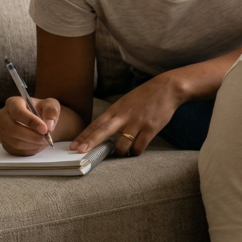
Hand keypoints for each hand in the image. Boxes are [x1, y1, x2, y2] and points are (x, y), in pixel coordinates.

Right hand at [0, 95, 66, 155]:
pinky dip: (30, 149)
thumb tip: (48, 126)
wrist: (40, 121)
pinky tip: (38, 144)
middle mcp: (3, 116)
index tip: (44, 129)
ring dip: (33, 144)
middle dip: (32, 136)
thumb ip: (51, 112)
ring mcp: (2, 131)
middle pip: (13, 129)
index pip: (18, 112)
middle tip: (46, 138)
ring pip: (16, 142)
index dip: (31, 121)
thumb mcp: (51, 105)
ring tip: (45, 140)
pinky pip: (17, 150)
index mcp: (13, 103)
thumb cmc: (43, 110)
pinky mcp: (6, 143)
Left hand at [69, 74, 183, 155]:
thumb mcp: (126, 102)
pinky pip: (139, 146)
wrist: (167, 88)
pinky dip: (135, 152)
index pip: (96, 123)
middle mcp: (124, 116)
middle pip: (103, 130)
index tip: (74, 145)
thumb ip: (115, 115)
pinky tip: (134, 151)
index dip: (84, 135)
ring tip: (120, 153)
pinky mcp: (150, 128)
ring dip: (119, 152)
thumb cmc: (145, 96)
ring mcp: (137, 122)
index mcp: (116, 109)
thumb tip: (103, 130)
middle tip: (79, 151)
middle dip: (90, 142)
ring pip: (122, 144)